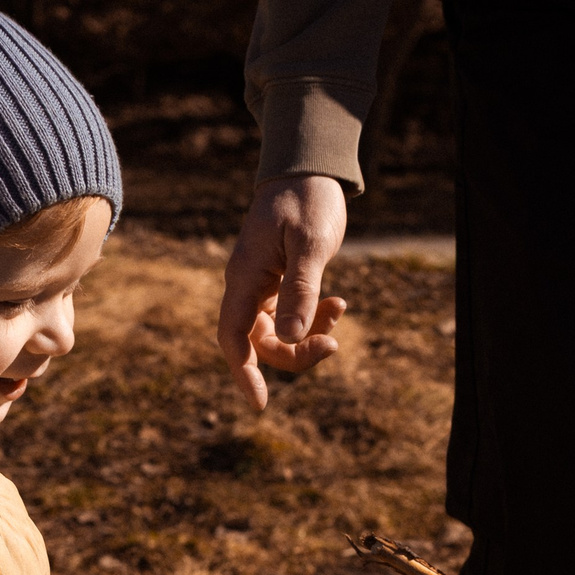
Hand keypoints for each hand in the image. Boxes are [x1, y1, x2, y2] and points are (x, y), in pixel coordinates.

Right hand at [215, 174, 349, 409]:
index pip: (234, 337)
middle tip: (334, 344)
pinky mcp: (279, 283)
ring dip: (309, 336)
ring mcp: (262, 287)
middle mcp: (247, 286)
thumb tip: (291, 336)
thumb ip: (300, 289)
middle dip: (296, 353)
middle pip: (259, 344)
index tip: (260, 403)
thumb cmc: (307, 200)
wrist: (310, 170)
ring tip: (340, 310)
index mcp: (245, 277)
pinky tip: (340, 301)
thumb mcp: (309, 243)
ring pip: (278, 334)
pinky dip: (316, 318)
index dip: (243, 372)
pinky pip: (292, 317)